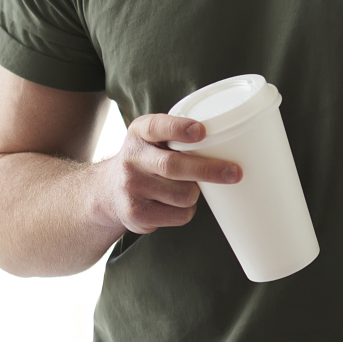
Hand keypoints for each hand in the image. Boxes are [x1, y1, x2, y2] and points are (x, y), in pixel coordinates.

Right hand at [91, 113, 240, 234]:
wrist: (108, 191)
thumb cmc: (146, 160)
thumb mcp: (152, 138)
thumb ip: (178, 136)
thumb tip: (230, 144)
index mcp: (139, 132)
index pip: (158, 127)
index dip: (180, 129)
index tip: (202, 131)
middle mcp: (131, 158)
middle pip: (174, 166)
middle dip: (209, 170)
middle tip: (234, 172)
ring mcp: (131, 187)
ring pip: (183, 194)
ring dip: (195, 193)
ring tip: (188, 188)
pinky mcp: (136, 214)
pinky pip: (179, 214)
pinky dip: (187, 211)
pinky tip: (175, 204)